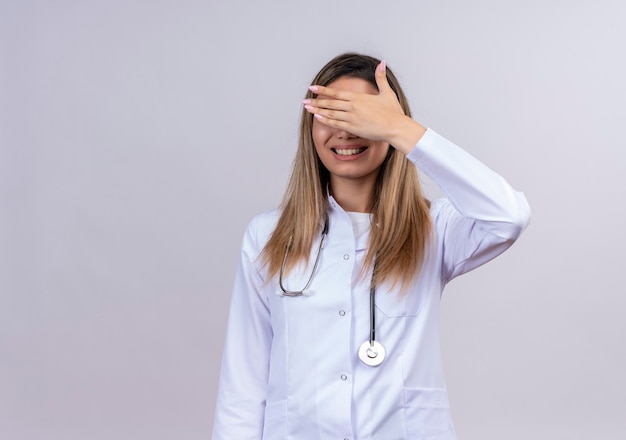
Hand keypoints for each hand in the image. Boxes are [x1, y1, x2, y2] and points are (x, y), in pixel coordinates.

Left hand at [303, 61, 425, 152]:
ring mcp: (352, 118)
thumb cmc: (393, 112)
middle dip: (316, 101)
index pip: (336, 93)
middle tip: (305, 101)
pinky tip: (318, 118)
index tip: (312, 88)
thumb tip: (382, 62)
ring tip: (308, 109)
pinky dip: (326, 121)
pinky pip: (336, 125)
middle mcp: (353, 107)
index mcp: (359, 98)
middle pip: (330, 103)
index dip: (323, 90)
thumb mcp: (387, 92)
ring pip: (331, 114)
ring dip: (318, 111)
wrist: (396, 128)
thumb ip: (380, 77)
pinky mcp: (353, 129)